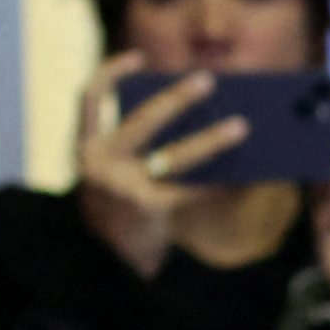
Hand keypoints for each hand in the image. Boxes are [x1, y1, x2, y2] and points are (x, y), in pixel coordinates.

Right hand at [72, 61, 243, 276]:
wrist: (102, 271)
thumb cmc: (116, 217)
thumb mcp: (112, 179)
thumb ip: (136, 151)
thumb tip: (196, 120)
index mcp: (85, 149)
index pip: (90, 98)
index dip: (112, 73)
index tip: (140, 58)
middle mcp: (98, 164)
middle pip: (142, 120)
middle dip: (177, 98)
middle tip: (209, 80)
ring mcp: (121, 188)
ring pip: (175, 156)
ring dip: (211, 140)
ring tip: (242, 126)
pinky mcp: (147, 211)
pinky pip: (192, 191)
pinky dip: (219, 183)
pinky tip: (244, 177)